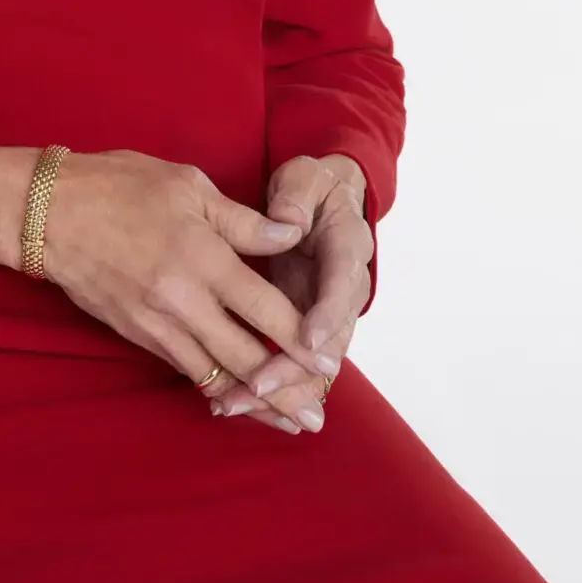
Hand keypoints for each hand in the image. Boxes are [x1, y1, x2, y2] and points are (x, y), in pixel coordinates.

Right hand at [38, 149, 339, 395]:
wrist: (46, 213)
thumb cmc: (118, 185)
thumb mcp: (186, 185)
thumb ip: (242, 220)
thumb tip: (289, 236)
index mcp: (202, 256)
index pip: (265, 309)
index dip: (301, 341)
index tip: (329, 363)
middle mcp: (183, 299)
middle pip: (246, 358)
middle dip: (285, 391)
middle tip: (317, 416)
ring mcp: (157, 322)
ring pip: (215, 375)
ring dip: (254, 403)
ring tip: (288, 425)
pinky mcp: (137, 334)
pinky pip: (184, 369)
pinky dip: (213, 388)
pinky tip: (233, 401)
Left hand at [202, 154, 372, 432]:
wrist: (325, 202)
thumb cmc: (312, 188)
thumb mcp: (305, 179)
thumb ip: (297, 197)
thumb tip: (290, 224)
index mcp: (349, 249)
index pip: (342, 286)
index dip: (327, 315)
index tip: (306, 339)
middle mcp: (344, 291)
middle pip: (329, 342)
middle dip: (294, 370)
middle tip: (256, 386)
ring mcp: (327, 315)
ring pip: (312, 366)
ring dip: (278, 390)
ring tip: (234, 403)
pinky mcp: (307, 329)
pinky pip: (294, 366)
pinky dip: (269, 386)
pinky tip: (233, 400)